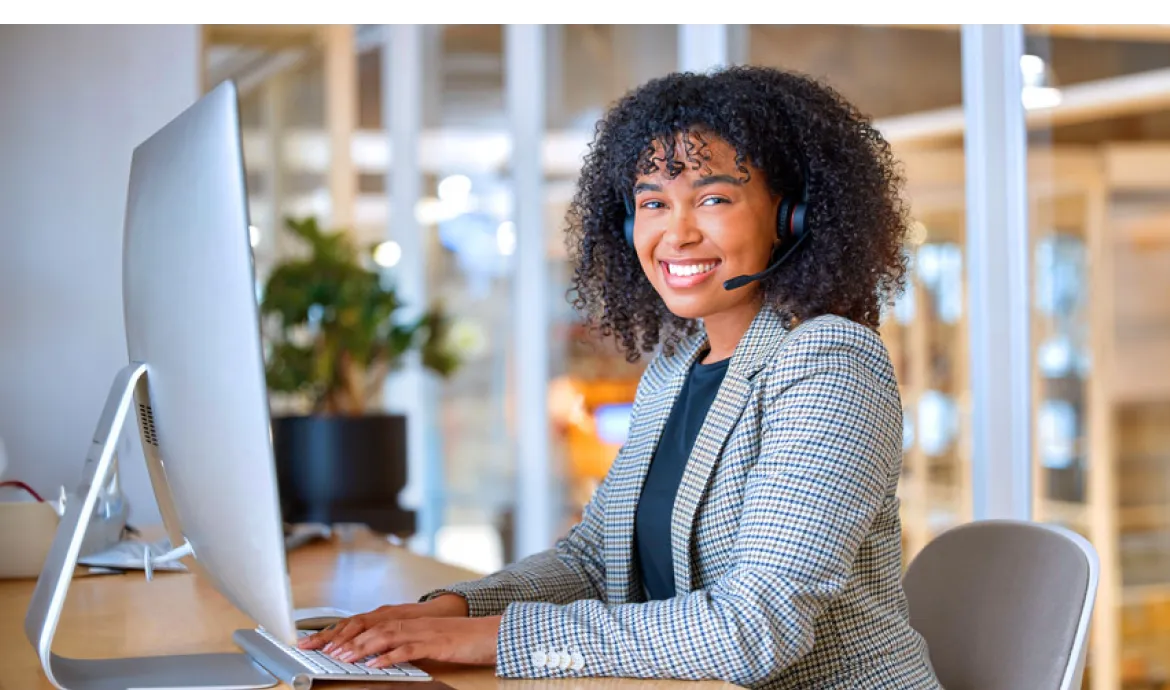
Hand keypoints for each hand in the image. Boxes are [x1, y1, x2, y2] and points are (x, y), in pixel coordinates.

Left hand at [324, 615, 501, 667]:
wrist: (489, 634)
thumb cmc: (461, 639)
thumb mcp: (427, 640)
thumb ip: (405, 644)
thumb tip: (382, 655)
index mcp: (408, 620)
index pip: (368, 623)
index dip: (343, 631)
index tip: (322, 642)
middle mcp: (411, 622)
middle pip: (371, 627)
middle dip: (345, 638)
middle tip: (324, 651)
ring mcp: (422, 631)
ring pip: (385, 635)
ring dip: (361, 647)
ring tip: (344, 658)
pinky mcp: (435, 643)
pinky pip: (408, 649)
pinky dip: (389, 656)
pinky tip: (376, 665)